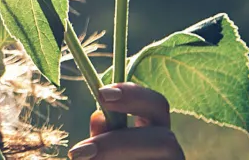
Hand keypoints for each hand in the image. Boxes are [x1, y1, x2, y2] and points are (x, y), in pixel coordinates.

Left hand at [68, 83, 184, 158]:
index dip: (134, 95)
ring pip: (160, 159)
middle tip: (79, 153)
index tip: (101, 94)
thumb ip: (102, 138)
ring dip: (116, 159)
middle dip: (119, 145)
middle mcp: (169, 153)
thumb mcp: (100, 153)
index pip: (156, 105)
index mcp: (153, 132)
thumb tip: (99, 116)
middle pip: (164, 140)